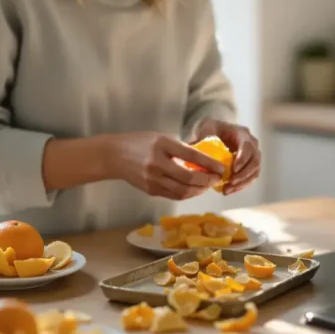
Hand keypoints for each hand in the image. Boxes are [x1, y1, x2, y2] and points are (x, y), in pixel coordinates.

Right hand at [107, 132, 224, 199]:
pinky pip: (174, 195)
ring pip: (183, 191)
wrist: (113, 155)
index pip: (191, 156)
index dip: (210, 164)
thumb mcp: (161, 138)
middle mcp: (157, 164)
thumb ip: (180, 148)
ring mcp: (153, 179)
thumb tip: (204, 159)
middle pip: (189, 178)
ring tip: (208, 185)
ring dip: (199, 190)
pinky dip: (188, 194)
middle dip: (207, 180)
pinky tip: (195, 189)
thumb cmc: (140, 143)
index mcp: (161, 145)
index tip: (221, 167)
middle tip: (217, 178)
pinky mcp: (151, 190)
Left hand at [194, 119, 260, 194]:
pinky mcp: (248, 167)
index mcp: (242, 133)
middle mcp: (251, 145)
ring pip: (254, 172)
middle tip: (230, 183)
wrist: (213, 133)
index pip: (248, 147)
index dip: (243, 159)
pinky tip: (228, 190)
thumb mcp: (205, 129)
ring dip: (242, 183)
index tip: (233, 170)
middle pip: (255, 161)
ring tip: (227, 190)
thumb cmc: (209, 129)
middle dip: (244, 175)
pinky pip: (249, 179)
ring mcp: (251, 157)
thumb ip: (202, 137)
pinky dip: (240, 186)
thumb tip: (195, 149)